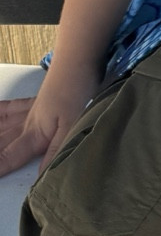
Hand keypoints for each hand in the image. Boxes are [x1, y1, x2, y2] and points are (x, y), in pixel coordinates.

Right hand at [0, 63, 97, 177]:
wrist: (78, 60)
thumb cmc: (76, 89)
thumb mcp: (72, 124)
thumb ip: (56, 149)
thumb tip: (42, 175)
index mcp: (34, 133)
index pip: (9, 156)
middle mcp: (25, 123)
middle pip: (0, 141)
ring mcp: (27, 111)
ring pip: (0, 125)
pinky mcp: (33, 101)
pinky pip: (7, 108)